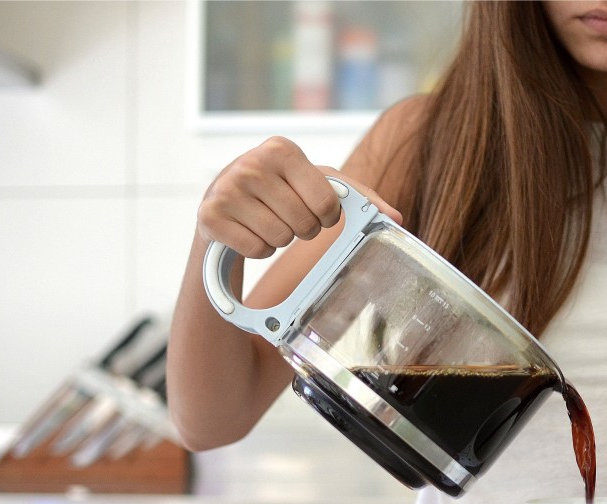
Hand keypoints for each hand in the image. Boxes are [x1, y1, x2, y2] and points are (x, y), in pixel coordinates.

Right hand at [196, 136, 401, 259]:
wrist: (225, 199)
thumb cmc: (283, 190)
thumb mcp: (319, 184)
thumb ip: (361, 197)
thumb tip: (396, 218)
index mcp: (282, 149)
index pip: (328, 204)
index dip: (327, 217)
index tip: (314, 209)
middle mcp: (252, 163)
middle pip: (304, 226)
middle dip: (302, 229)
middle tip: (286, 215)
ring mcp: (227, 188)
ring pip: (280, 240)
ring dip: (279, 239)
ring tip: (265, 220)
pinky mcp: (209, 216)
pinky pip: (256, 251)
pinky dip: (258, 250)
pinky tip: (248, 231)